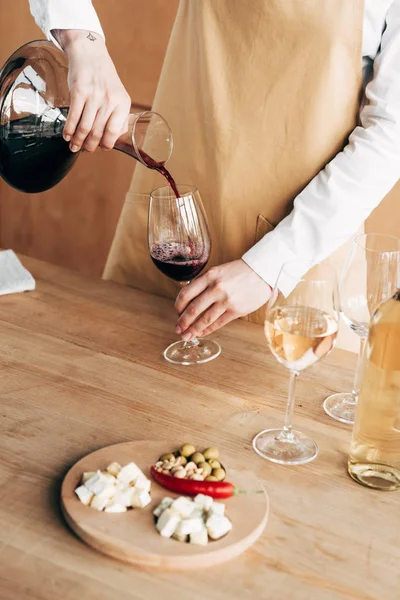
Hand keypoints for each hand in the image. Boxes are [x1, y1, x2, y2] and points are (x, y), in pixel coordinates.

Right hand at [54, 30, 130, 152]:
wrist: (90, 54)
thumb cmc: (104, 78)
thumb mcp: (119, 96)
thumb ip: (118, 117)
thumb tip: (113, 139)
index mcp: (122, 104)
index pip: (114, 133)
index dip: (106, 145)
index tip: (101, 149)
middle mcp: (109, 101)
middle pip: (98, 133)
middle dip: (90, 146)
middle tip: (85, 150)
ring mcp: (93, 97)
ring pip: (85, 128)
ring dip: (78, 141)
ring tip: (74, 146)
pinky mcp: (78, 92)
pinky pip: (73, 117)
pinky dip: (69, 130)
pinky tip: (67, 136)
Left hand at [175, 260, 271, 339]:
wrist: (262, 272)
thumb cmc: (240, 271)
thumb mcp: (218, 271)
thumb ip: (204, 283)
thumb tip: (190, 300)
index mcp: (209, 276)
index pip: (186, 294)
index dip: (178, 306)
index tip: (177, 312)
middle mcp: (216, 288)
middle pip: (193, 309)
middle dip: (183, 322)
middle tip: (178, 328)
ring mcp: (226, 300)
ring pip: (204, 319)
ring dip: (193, 329)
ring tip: (187, 335)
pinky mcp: (236, 310)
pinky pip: (218, 323)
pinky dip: (208, 330)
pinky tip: (202, 333)